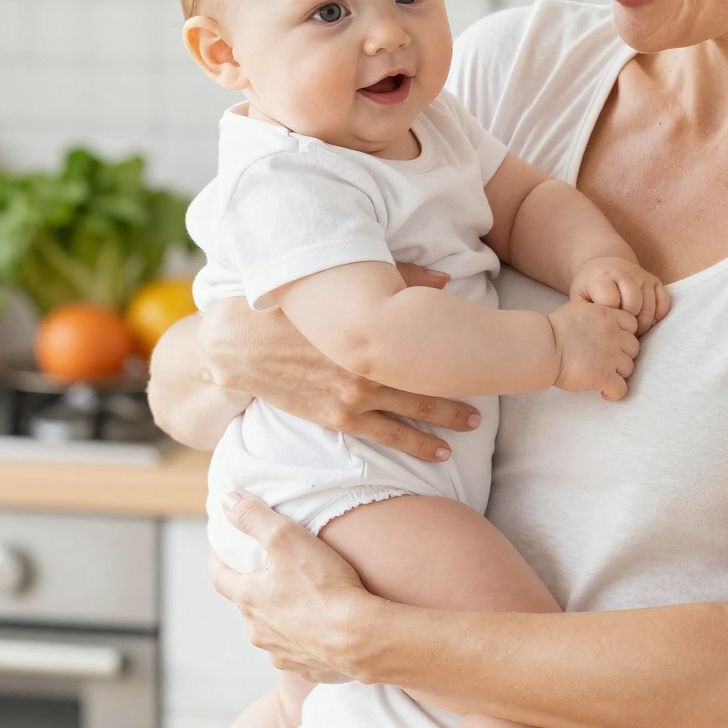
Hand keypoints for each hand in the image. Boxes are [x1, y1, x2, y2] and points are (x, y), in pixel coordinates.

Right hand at [200, 268, 479, 463]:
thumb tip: (446, 277)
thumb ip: (397, 275)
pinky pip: (385, 434)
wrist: (236, 345)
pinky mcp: (336, 417)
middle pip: (426, 380)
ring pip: (411, 412)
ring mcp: (352, 396)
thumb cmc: (286, 306)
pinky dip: (414, 443)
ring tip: (471, 426)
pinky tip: (439, 453)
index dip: (462, 352)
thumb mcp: (339, 283)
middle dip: (459, 390)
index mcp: (369, 331)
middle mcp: (366, 367)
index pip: (428, 344)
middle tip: (491, 395)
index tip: (489, 356)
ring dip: (444, 421)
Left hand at [210, 494, 371, 682]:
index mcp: (249, 600)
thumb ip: (254, 517)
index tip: (223, 551)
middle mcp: (259, 632)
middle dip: (258, 590)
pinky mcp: (308, 668)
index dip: (218, 562)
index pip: (220, 578)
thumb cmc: (323, 587)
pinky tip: (323, 631)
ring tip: (303, 603)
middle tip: (274, 574)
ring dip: (282, 618)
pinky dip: (306, 641)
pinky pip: (301, 652)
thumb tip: (227, 501)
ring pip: (274, 632)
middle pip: (249, 607)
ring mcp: (282, 654)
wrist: (360, 638)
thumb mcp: (286, 538)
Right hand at [548, 299, 639, 400]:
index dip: (624, 335)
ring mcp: (611, 356)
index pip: (632, 324)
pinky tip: (603, 392)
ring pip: (629, 368)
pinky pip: (621, 389)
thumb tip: (596, 325)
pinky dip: (613, 393)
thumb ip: (594, 315)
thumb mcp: (577, 310)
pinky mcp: (604, 376)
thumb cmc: (551, 331)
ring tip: (602, 377)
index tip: (612, 343)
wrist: (542, 347)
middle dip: (622, 355)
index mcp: (607, 315)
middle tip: (607, 362)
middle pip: (634, 347)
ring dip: (618, 374)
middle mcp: (613, 334)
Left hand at [570, 254, 670, 334]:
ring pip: (649, 306)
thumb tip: (596, 334)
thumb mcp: (579, 299)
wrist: (602, 267)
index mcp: (602, 277)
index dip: (609, 318)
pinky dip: (658, 316)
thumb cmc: (589, 290)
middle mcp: (624, 273)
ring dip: (643, 324)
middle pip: (633, 305)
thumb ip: (585, 314)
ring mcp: (641, 276)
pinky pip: (664, 302)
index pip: (611, 302)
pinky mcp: (654, 280)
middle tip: (621, 330)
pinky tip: (647, 321)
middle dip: (628, 323)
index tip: (605, 322)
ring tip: (632, 329)